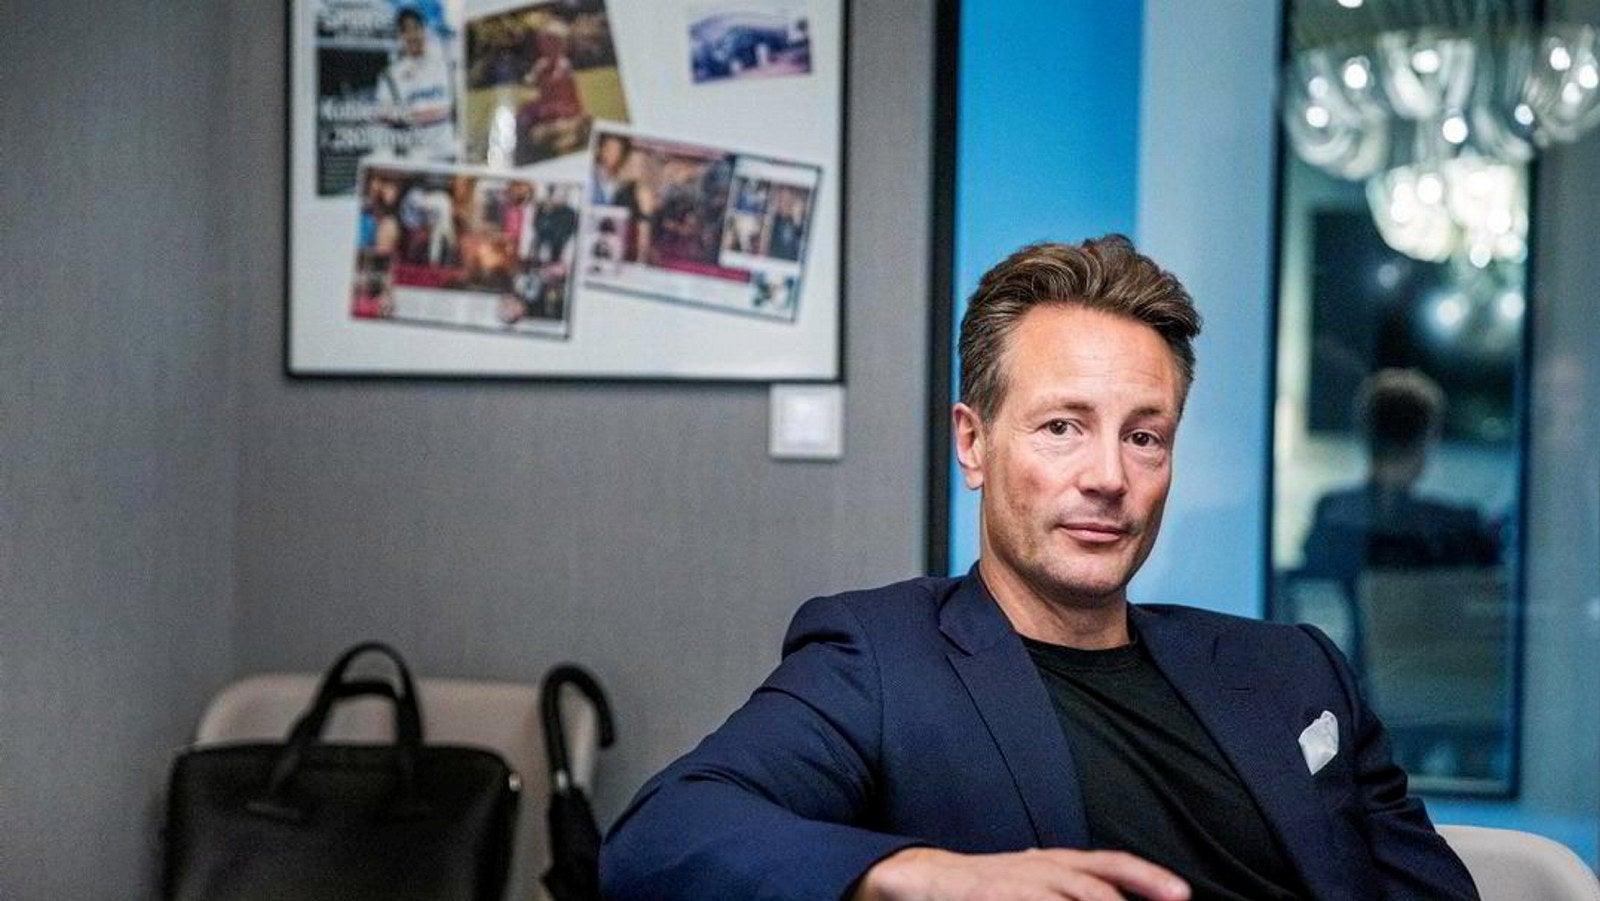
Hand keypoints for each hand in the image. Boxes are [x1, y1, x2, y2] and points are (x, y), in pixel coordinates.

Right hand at [853, 846, 1189, 900]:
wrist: (927, 879)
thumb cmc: (992, 887)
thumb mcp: (1036, 881)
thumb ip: (1073, 889)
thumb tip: (1115, 895)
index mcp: (1057, 862)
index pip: (1111, 864)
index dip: (1147, 877)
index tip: (1182, 894)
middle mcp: (1042, 868)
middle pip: (1097, 885)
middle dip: (1133, 898)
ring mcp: (1017, 884)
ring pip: (1073, 897)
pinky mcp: (995, 900)